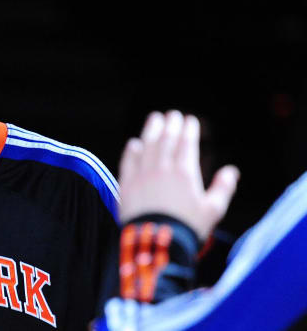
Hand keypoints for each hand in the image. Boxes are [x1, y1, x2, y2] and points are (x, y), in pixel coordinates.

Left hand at [118, 111, 239, 239]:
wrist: (157, 243)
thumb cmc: (187, 228)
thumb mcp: (213, 211)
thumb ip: (223, 188)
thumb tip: (232, 171)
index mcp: (185, 173)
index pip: (187, 143)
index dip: (189, 129)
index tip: (190, 120)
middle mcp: (162, 169)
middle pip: (166, 140)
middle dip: (171, 125)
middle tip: (172, 115)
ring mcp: (142, 175)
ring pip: (147, 146)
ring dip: (151, 130)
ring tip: (155, 119)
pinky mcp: (126, 184)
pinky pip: (128, 161)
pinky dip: (132, 150)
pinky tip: (134, 144)